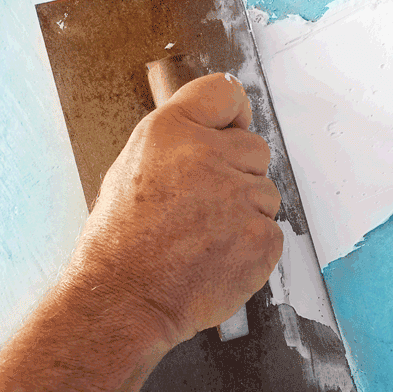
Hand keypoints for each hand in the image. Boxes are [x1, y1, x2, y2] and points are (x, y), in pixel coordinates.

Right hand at [63, 73, 283, 347]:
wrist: (124, 299)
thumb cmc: (122, 240)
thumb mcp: (133, 166)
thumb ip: (180, 140)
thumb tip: (221, 128)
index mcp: (171, 130)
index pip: (226, 92)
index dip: (232, 114)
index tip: (230, 129)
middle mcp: (207, 155)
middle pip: (255, 147)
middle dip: (238, 173)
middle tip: (202, 205)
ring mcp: (238, 196)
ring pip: (265, 193)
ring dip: (245, 213)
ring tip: (203, 236)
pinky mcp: (260, 236)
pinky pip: (271, 231)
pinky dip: (251, 246)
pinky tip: (216, 257)